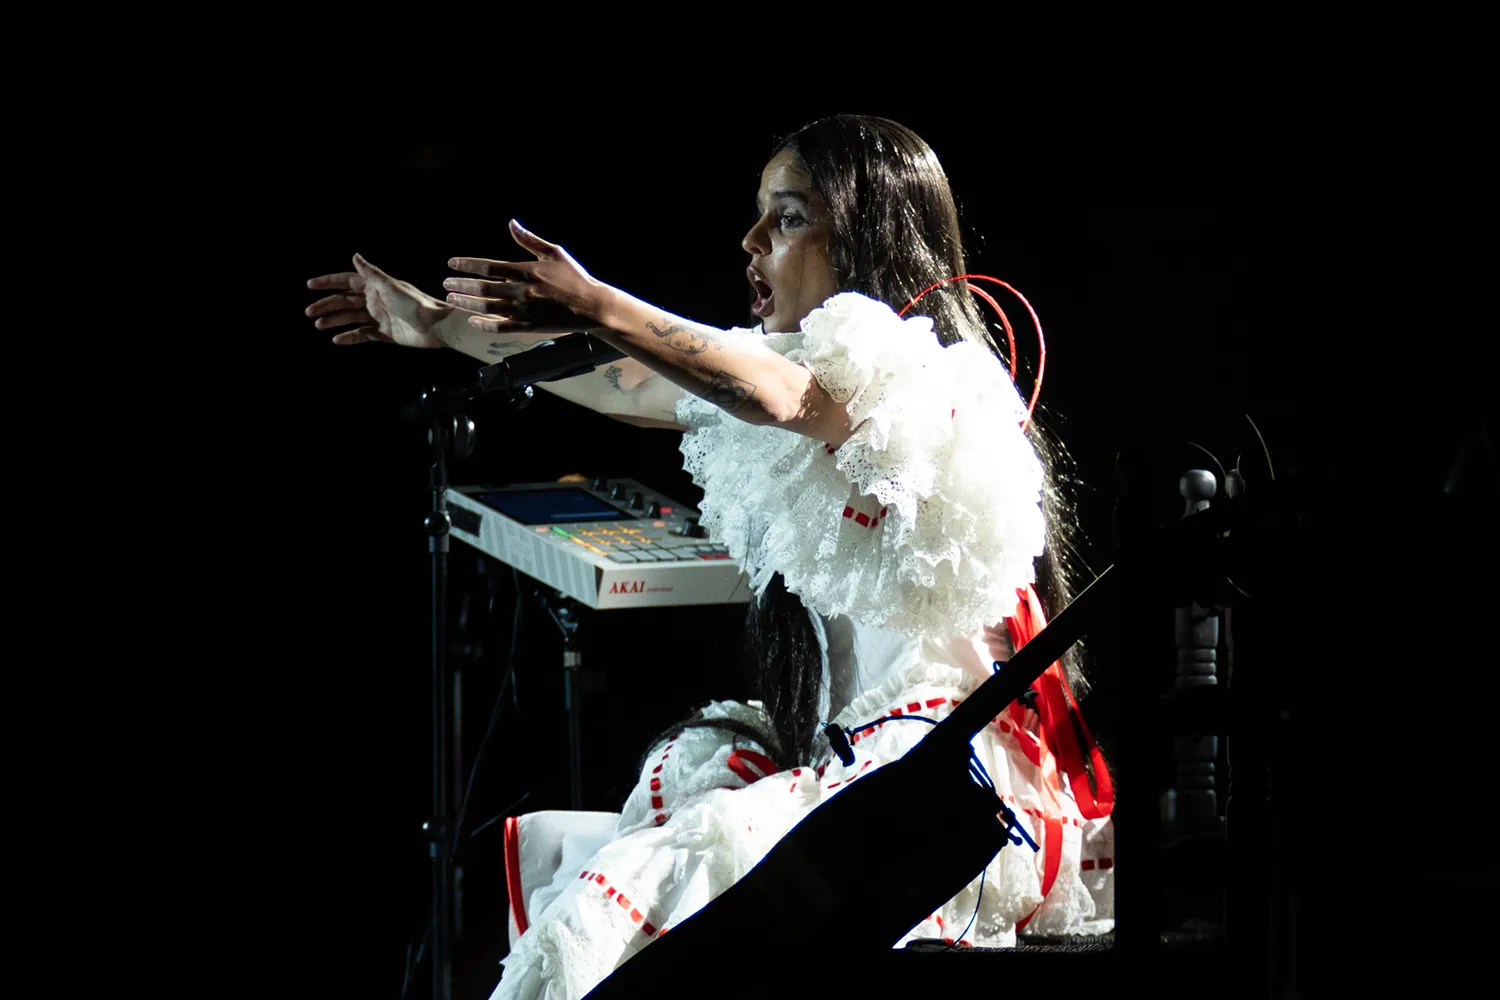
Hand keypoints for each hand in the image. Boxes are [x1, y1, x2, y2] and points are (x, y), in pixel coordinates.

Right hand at [305, 254, 449, 348]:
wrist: (436, 326)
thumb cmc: (416, 303)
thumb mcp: (391, 286)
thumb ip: (371, 274)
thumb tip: (354, 256)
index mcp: (376, 286)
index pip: (347, 281)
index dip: (329, 282)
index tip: (310, 285)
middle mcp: (376, 300)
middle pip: (345, 301)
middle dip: (327, 305)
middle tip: (309, 313)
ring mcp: (380, 317)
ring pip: (351, 318)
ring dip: (335, 321)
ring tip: (319, 325)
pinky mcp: (386, 334)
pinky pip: (364, 335)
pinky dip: (351, 337)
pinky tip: (337, 340)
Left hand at [444, 220, 611, 334]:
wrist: (592, 306)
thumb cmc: (574, 277)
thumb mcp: (554, 253)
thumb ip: (529, 240)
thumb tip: (511, 223)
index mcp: (526, 271)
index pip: (488, 266)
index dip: (467, 265)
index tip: (451, 264)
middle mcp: (522, 291)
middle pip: (483, 288)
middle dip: (461, 284)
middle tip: (445, 283)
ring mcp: (524, 311)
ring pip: (488, 307)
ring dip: (467, 303)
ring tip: (452, 299)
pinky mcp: (529, 327)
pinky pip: (501, 327)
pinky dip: (485, 325)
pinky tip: (472, 321)